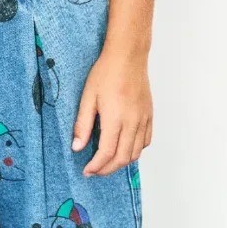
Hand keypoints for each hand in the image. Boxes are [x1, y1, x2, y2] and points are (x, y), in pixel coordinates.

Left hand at [72, 47, 152, 176]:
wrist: (128, 56)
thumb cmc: (106, 73)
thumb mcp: (87, 97)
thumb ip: (82, 124)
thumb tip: (77, 147)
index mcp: (115, 118)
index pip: (107, 153)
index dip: (96, 166)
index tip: (86, 171)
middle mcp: (132, 122)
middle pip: (122, 158)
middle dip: (107, 169)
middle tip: (94, 171)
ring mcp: (143, 120)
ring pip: (136, 153)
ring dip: (122, 162)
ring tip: (107, 163)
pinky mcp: (149, 115)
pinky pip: (146, 141)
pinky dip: (135, 150)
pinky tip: (124, 148)